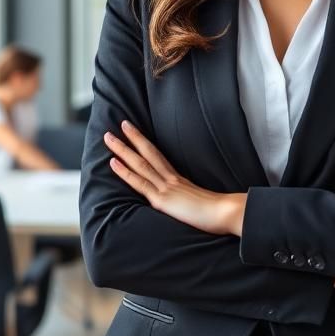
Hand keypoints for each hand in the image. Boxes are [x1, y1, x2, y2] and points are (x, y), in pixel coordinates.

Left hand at [104, 120, 236, 235]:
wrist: (225, 212)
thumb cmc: (218, 210)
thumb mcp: (201, 201)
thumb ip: (189, 198)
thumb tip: (187, 201)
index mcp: (179, 180)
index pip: (158, 157)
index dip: (146, 145)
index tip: (135, 133)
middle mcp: (171, 179)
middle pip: (148, 153)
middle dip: (132, 138)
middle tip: (120, 123)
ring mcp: (165, 187)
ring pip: (140, 163)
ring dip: (123, 149)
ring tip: (109, 137)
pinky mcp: (162, 199)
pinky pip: (140, 183)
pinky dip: (125, 171)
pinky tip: (113, 162)